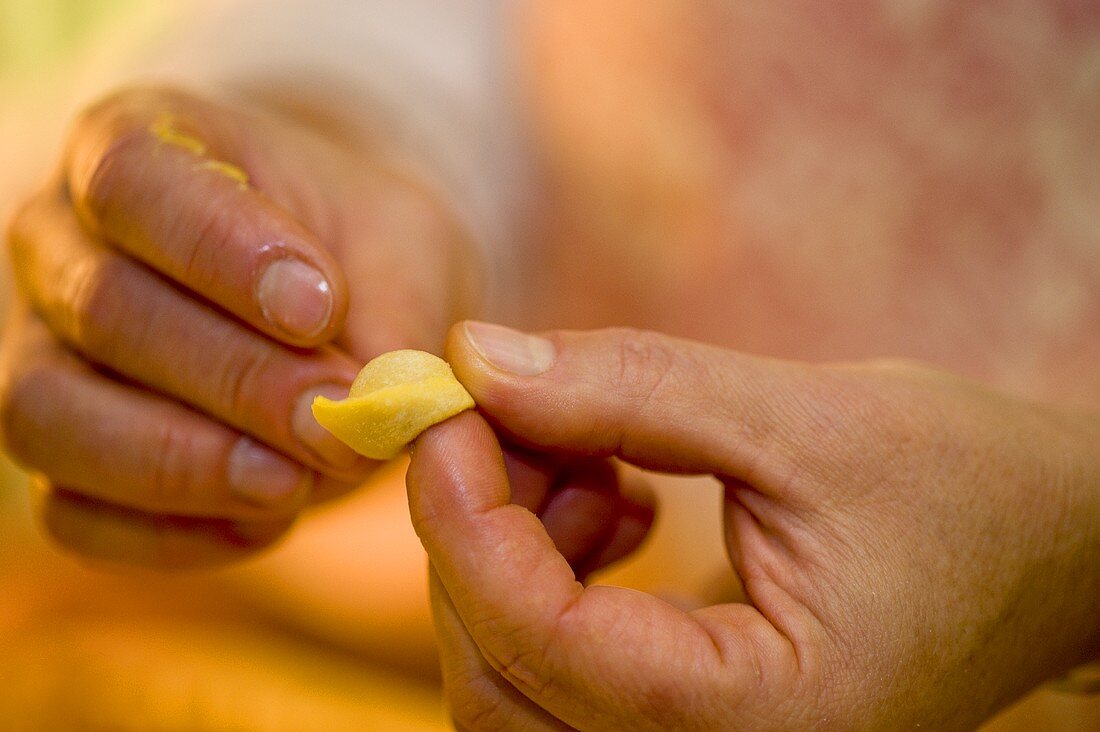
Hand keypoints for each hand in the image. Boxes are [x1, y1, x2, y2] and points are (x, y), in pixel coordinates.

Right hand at [0, 85, 479, 566]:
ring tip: (294, 483)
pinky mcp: (61, 459)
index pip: (134, 180)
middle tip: (332, 421)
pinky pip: (71, 512)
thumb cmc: (365, 262)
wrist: (346, 314)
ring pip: (49, 415)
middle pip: (102, 308)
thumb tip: (351, 429)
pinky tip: (265, 523)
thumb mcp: (403, 257)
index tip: (317, 306)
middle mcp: (63, 246)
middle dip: (230, 377)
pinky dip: (166, 532)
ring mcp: (42, 355)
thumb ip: (387, 324)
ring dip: (181, 462)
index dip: (219, 248)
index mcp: (138, 151)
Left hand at [408, 323, 1099, 729]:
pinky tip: (610, 489)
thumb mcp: (803, 420)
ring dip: (508, 550)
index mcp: (765, 722)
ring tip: (582, 451)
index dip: (464, 517)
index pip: (545, 645)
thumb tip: (478, 359)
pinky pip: (558, 666)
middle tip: (504, 413)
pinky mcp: (686, 718)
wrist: (1049, 543)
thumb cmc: (967, 487)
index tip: (440, 406)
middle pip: (502, 676)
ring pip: (514, 679)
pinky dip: (547, 571)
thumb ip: (631, 390)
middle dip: (473, 531)